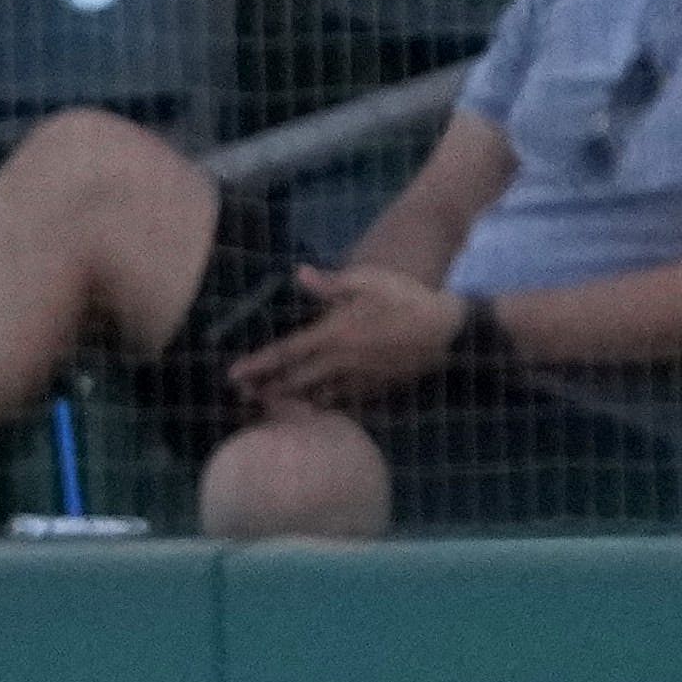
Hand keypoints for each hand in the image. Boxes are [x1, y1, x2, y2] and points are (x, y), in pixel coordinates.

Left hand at [228, 266, 465, 410]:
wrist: (448, 328)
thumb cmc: (406, 297)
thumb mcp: (368, 280)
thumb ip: (331, 283)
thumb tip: (299, 274)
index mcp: (334, 334)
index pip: (287, 352)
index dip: (259, 364)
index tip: (233, 373)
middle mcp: (342, 361)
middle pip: (296, 380)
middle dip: (267, 389)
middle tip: (241, 396)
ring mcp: (360, 378)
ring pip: (318, 395)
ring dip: (292, 401)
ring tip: (267, 406)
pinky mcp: (377, 387)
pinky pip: (345, 400)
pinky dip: (325, 405)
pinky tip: (312, 408)